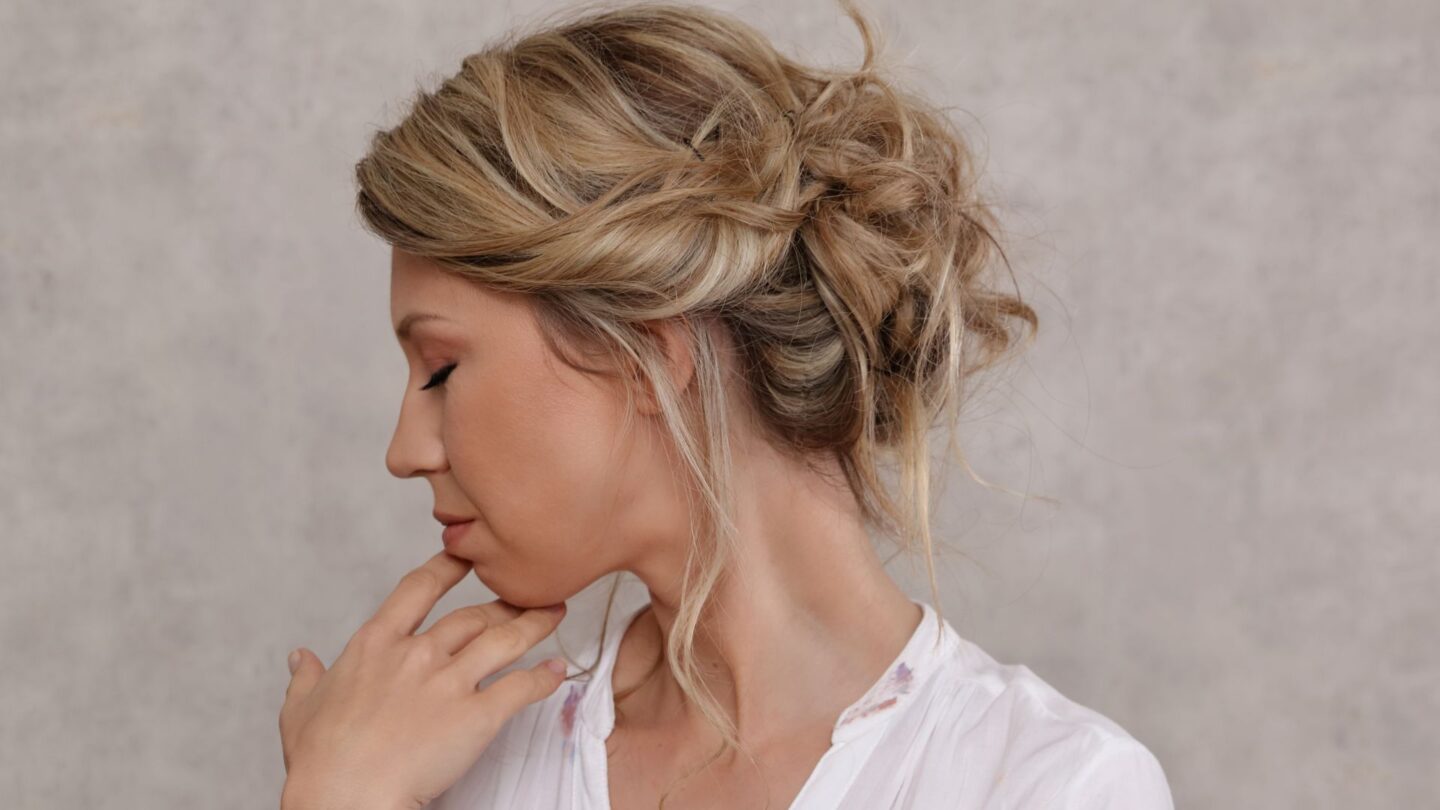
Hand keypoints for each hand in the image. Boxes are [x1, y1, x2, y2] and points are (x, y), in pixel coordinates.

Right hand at [277, 550, 568, 809]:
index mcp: (375, 644)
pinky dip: (543, 678)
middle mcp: (417, 654)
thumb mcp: (300, 711)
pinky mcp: (476, 716)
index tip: (468, 555)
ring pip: (504, 640)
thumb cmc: (320, 761)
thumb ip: (306, 678)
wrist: (346, 797)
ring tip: (555, 612)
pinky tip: (556, 672)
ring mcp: (448, 682)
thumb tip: (300, 657)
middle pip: (472, 615)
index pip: (418, 588)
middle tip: (529, 595)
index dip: (448, 567)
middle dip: (504, 602)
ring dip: (534, 624)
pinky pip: (520, 687)